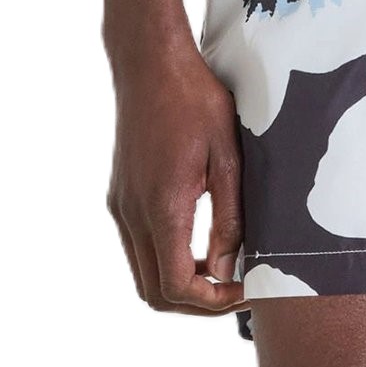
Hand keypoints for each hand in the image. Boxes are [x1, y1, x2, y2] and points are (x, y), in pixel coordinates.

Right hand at [107, 48, 246, 313]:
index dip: (214, 302)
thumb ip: (230, 220)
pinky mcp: (120, 198)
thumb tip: (229, 269)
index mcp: (161, 207)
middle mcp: (132, 214)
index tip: (246, 289)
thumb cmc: (194, 100)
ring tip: (221, 273)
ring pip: (144, 276)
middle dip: (197, 304)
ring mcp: (121, 207)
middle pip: (154, 294)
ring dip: (181, 286)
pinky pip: (139, 251)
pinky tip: (200, 248)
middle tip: (235, 291)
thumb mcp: (228, 159)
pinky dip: (168, 263)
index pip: (177, 286)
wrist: (149, 62)